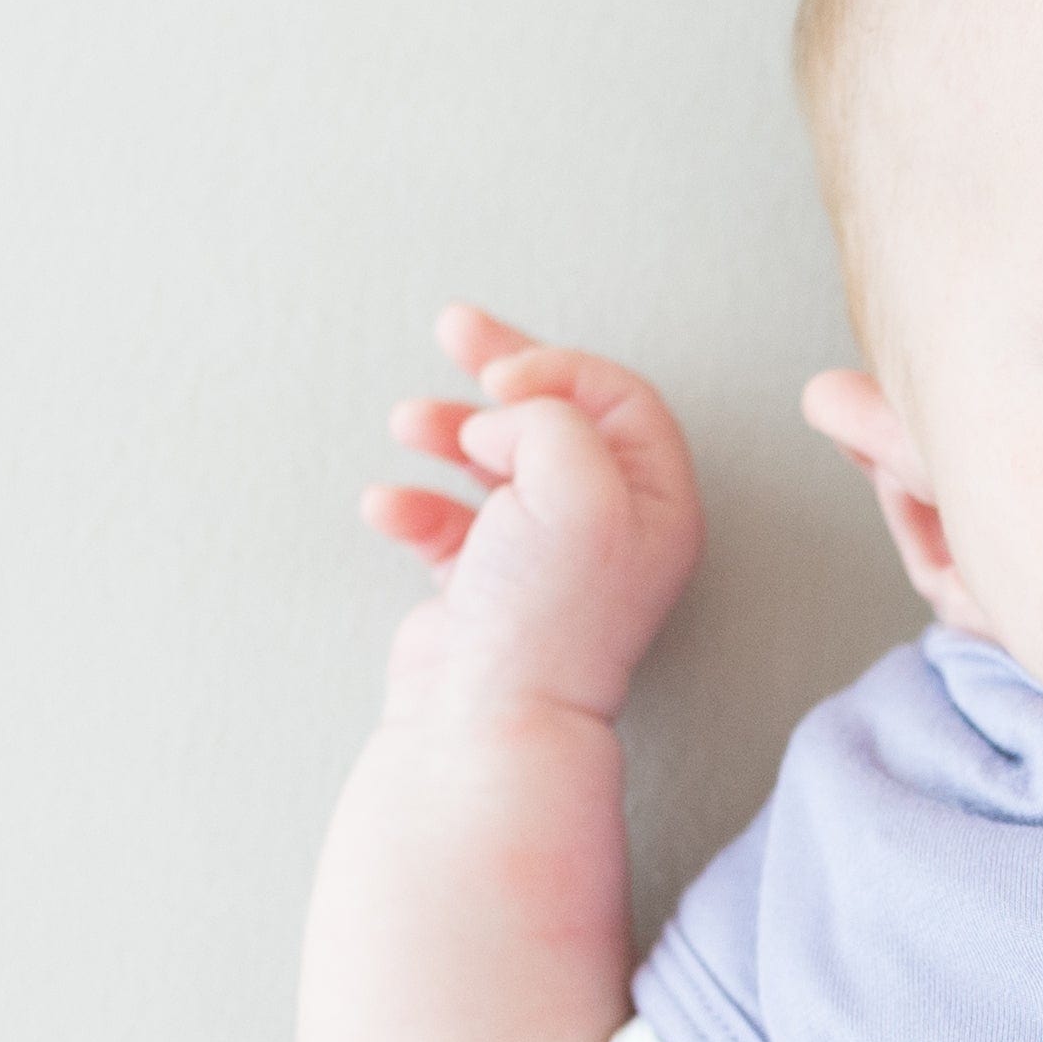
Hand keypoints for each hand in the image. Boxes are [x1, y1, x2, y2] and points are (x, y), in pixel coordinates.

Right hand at [361, 304, 704, 723]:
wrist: (490, 715)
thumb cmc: (549, 612)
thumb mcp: (576, 484)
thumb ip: (553, 417)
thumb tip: (508, 415)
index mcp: (654, 501)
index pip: (617, 397)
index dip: (557, 370)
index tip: (501, 377)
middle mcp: (607, 526)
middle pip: (557, 417)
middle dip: (500, 367)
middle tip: (455, 326)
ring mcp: (544, 556)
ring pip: (494, 462)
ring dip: (446, 430)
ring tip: (407, 421)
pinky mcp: (485, 586)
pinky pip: (446, 523)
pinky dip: (413, 506)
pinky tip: (388, 508)